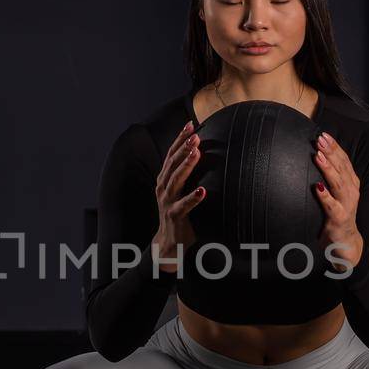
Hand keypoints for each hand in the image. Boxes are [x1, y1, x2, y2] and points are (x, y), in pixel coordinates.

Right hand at [152, 120, 206, 272]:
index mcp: (164, 179)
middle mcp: (163, 187)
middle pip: (172, 163)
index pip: (171, 154)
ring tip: (197, 153)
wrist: (168, 243)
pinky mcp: (174, 216)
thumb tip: (205, 156)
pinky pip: (183, 206)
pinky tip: (203, 190)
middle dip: (183, 148)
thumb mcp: (181, 192)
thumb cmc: (179, 214)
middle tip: (195, 136)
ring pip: (175, 180)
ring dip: (186, 166)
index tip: (190, 125)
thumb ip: (188, 176)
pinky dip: (193, 198)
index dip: (179, 139)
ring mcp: (167, 202)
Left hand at [313, 131, 364, 272]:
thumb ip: (329, 177)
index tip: (323, 134)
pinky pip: (332, 206)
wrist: (346, 242)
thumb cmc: (338, 214)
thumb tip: (315, 157)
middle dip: (332, 152)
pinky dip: (325, 197)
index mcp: (350, 183)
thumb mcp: (335, 193)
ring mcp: (346, 204)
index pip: (344, 160)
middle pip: (342, 168)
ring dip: (329, 169)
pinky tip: (317, 187)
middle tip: (321, 139)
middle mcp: (351, 191)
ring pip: (338, 184)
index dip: (335, 147)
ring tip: (319, 156)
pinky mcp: (339, 218)